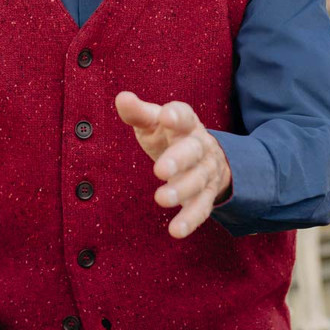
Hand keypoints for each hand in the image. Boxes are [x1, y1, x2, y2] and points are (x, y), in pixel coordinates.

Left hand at [115, 91, 231, 238]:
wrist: (205, 157)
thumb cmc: (170, 136)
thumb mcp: (154, 123)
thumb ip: (138, 113)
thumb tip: (122, 98)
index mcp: (187, 124)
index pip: (185, 116)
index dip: (177, 115)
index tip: (166, 116)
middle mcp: (200, 146)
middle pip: (193, 151)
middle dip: (179, 159)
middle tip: (160, 170)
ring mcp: (206, 171)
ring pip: (198, 181)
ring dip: (182, 190)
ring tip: (161, 199)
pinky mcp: (207, 195)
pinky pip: (202, 208)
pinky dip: (190, 220)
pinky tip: (175, 231)